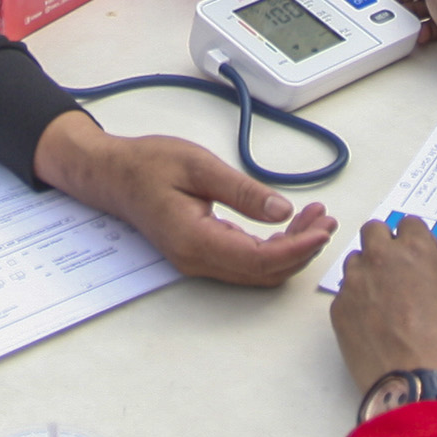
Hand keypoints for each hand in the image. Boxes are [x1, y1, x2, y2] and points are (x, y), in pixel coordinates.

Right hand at [34, 116, 333, 285]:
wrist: (111, 174)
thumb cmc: (148, 164)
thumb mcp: (199, 165)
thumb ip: (243, 192)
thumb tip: (283, 212)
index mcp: (196, 240)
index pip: (260, 259)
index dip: (297, 248)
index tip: (322, 228)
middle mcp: (198, 260)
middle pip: (264, 272)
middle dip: (302, 249)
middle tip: (325, 218)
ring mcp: (198, 261)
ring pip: (258, 270)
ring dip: (291, 249)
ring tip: (315, 219)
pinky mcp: (201, 253)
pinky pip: (246, 261)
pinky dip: (274, 248)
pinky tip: (289, 225)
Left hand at [328, 213, 436, 394]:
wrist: (416, 387)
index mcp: (414, 252)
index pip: (410, 224)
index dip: (425, 244)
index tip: (435, 269)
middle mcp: (379, 260)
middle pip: (374, 232)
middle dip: (390, 246)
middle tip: (406, 275)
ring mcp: (354, 285)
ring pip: (356, 262)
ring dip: (371, 272)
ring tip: (388, 302)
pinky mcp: (338, 311)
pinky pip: (346, 294)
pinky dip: (359, 302)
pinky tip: (375, 325)